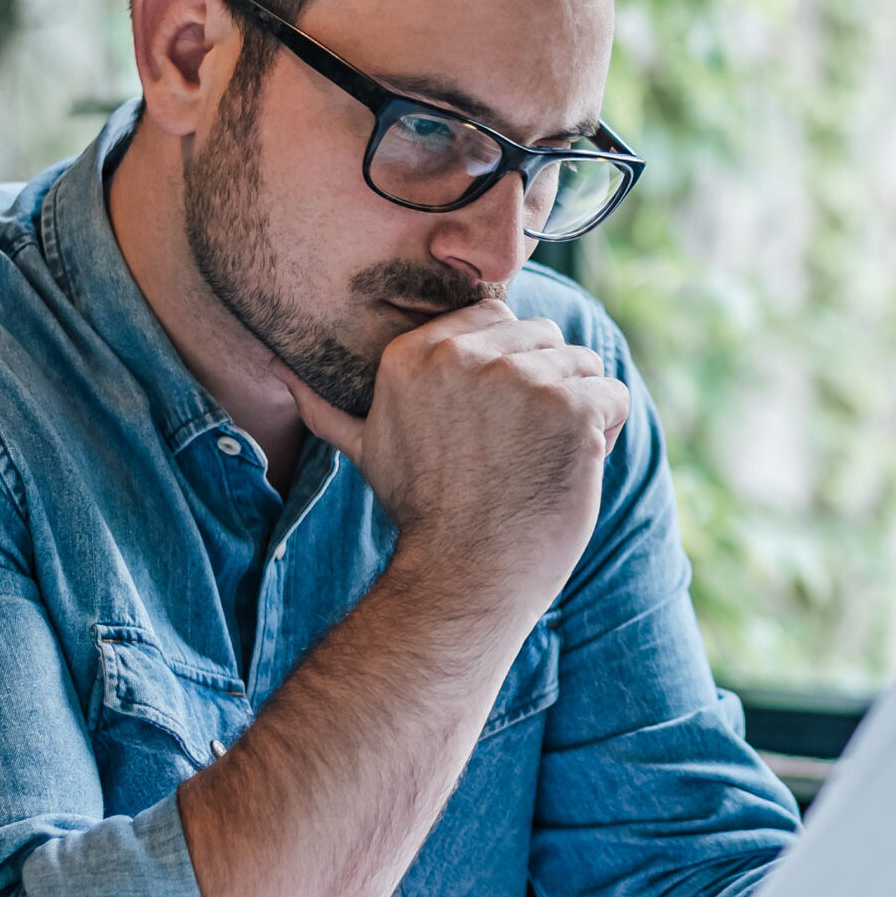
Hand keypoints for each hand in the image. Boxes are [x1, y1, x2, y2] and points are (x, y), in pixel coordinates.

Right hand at [281, 300, 629, 620]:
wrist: (464, 578)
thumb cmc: (424, 515)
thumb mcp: (367, 451)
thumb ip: (332, 408)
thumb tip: (282, 376)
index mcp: (414, 353)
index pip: (498, 318)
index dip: (511, 367)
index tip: (496, 422)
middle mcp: (464, 355)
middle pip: (546, 336)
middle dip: (547, 385)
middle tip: (520, 447)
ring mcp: (520, 378)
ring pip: (584, 364)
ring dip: (579, 411)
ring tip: (542, 459)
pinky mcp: (569, 406)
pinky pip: (613, 396)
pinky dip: (606, 432)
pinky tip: (571, 468)